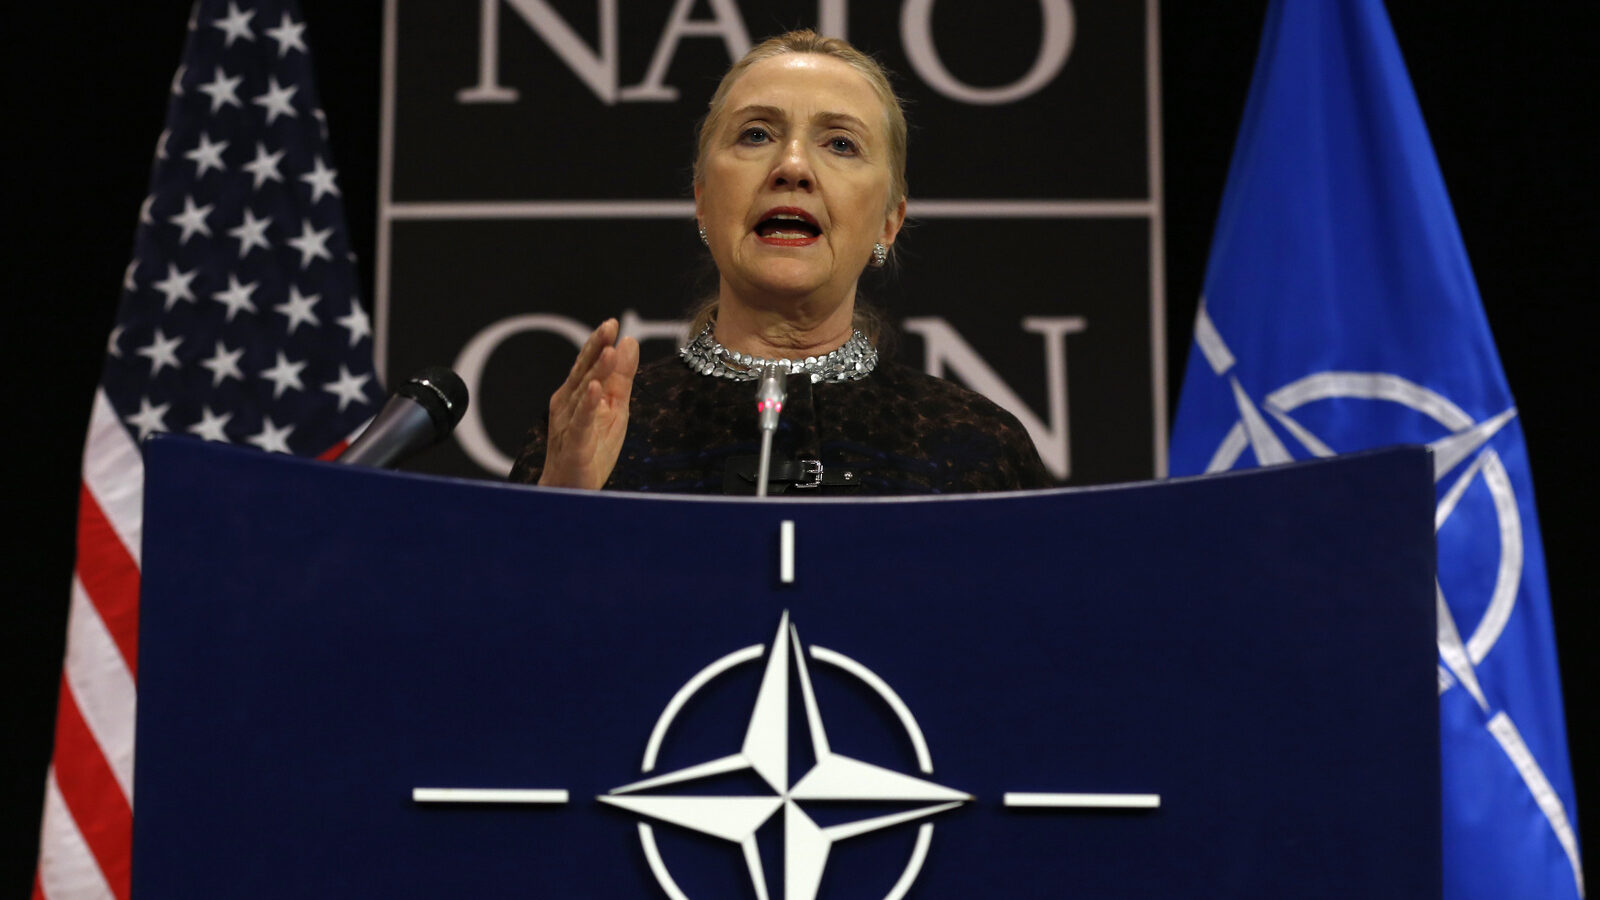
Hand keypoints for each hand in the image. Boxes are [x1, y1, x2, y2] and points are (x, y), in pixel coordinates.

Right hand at [539, 318, 639, 489]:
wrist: (571, 491)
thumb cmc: (591, 449)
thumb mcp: (615, 409)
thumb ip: (621, 378)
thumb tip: (629, 341)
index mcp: (578, 394)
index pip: (589, 364)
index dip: (599, 343)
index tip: (613, 323)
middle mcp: (568, 404)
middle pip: (583, 372)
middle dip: (595, 348)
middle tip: (609, 326)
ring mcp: (568, 423)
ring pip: (583, 393)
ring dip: (596, 371)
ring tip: (608, 351)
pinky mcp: (573, 444)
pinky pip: (580, 422)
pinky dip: (587, 405)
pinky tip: (595, 389)